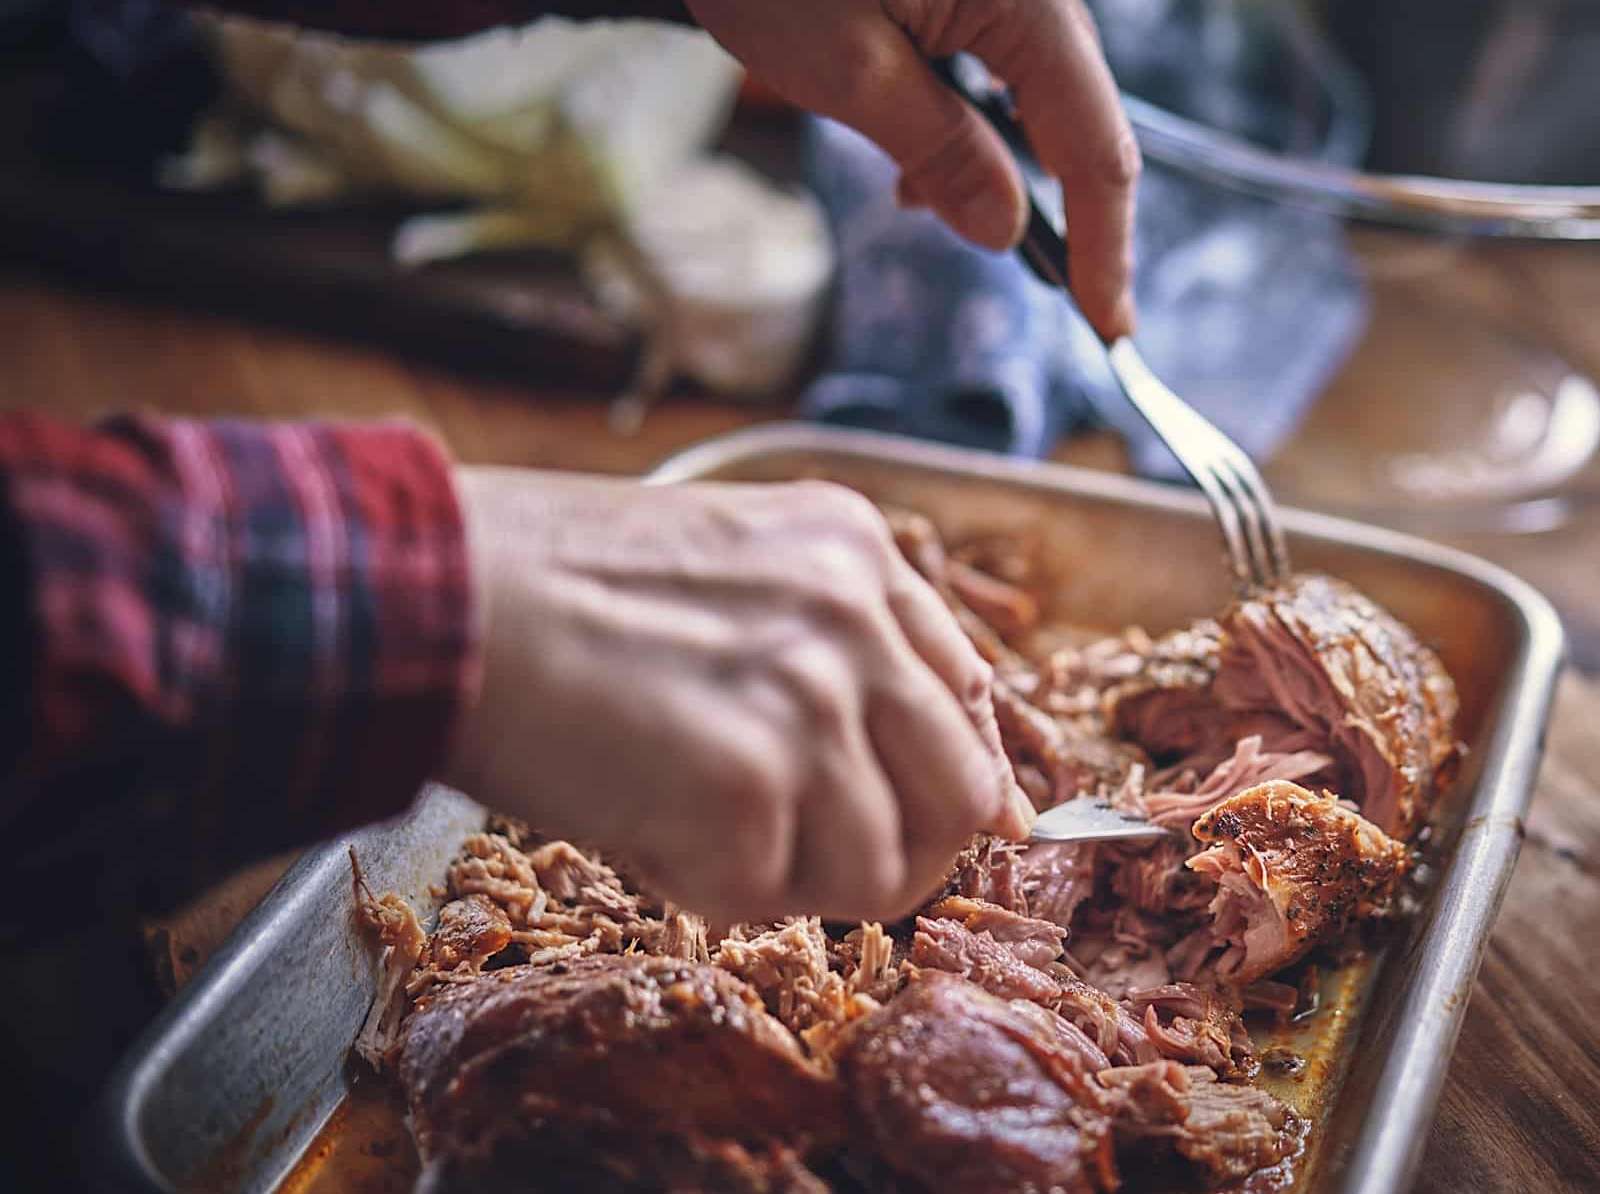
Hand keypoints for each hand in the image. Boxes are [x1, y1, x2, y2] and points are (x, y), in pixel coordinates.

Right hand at [442, 468, 1033, 923]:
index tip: (929, 820)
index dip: (953, 773)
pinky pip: (767, 896)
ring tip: (691, 824)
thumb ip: (833, 644)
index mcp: (856, 551)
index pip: (968, 692)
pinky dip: (701, 885)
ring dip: (791, 876)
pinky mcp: (749, 783)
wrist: (426, 591)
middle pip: (964, 793)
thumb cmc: (541, 584)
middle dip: (900, 848)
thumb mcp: (727, 569)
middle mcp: (856, 615)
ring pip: (880, 869)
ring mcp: (811, 698)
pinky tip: (637, 822)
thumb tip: (935, 773)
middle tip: (814, 861)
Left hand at [684, 0, 1140, 339]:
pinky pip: (998, 61)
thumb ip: (942, 154)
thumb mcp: (848, 72)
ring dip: (988, 156)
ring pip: (1035, 95)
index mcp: (1028, 3)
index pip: (1095, 147)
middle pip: (1076, 119)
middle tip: (982, 254)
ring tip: (911, 188)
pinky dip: (965, 115)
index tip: (1110, 325)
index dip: (1104, 244)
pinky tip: (909, 137)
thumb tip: (1004, 232)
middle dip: (1039, 200)